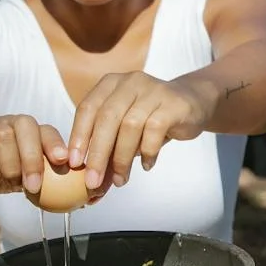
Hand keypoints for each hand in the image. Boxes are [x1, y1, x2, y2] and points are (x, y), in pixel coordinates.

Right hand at [0, 109, 67, 194]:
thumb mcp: (16, 173)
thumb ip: (36, 181)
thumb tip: (65, 203)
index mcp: (30, 132)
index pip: (48, 132)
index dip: (56, 145)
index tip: (63, 162)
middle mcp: (14, 125)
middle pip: (29, 131)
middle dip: (33, 161)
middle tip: (34, 186)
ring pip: (7, 140)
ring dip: (9, 168)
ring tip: (5, 180)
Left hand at [67, 72, 219, 190]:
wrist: (192, 103)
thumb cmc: (151, 118)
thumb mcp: (125, 128)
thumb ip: (109, 148)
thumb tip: (92, 183)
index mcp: (111, 84)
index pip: (88, 108)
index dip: (79, 136)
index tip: (74, 163)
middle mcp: (130, 82)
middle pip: (107, 118)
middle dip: (98, 153)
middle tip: (92, 180)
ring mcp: (153, 90)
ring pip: (130, 126)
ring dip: (123, 158)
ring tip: (122, 179)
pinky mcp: (172, 104)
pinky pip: (155, 130)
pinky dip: (148, 152)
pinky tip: (147, 165)